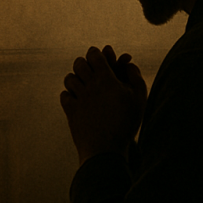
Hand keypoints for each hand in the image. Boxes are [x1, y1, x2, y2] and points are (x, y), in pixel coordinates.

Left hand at [60, 45, 147, 165]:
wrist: (106, 150)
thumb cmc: (126, 124)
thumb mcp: (139, 99)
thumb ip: (136, 77)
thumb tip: (129, 63)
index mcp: (106, 79)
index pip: (94, 55)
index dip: (96, 53)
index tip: (99, 57)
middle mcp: (89, 86)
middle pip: (79, 63)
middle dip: (84, 63)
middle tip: (89, 69)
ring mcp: (78, 99)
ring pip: (69, 78)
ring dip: (75, 78)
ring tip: (83, 85)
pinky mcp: (70, 112)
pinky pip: (64, 95)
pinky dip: (69, 95)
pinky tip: (77, 100)